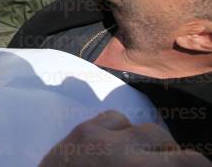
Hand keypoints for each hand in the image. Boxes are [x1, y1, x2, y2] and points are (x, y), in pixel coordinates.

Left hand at [39, 111, 210, 166]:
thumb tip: (172, 164)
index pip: (188, 163)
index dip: (198, 166)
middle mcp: (121, 153)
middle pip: (162, 140)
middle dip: (169, 155)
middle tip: (162, 166)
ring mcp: (100, 138)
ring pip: (141, 127)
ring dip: (145, 141)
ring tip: (138, 158)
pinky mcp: (82, 130)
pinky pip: (114, 117)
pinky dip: (121, 129)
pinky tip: (115, 145)